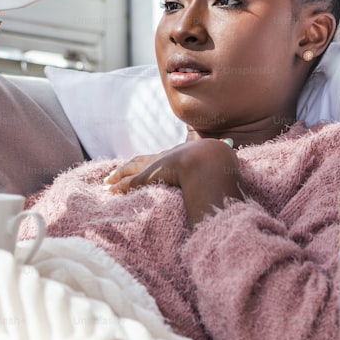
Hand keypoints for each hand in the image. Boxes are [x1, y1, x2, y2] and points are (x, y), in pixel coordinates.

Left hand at [104, 139, 244, 224]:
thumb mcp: (220, 155)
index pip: (163, 158)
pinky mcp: (151, 176)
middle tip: (115, 173)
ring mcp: (158, 167)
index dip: (153, 162)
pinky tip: (110, 191)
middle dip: (130, 167)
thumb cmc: (218, 159)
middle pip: (143, 161)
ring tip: (108, 182)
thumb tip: (231, 148)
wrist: (210, 159)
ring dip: (119, 176)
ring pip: (133, 170)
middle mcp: (167, 157)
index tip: (145, 166)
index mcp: (181, 155)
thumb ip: (223, 153)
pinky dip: (120, 186)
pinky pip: (131, 182)